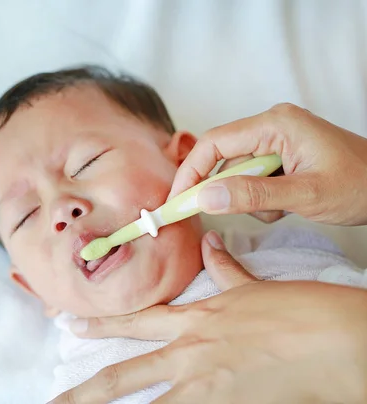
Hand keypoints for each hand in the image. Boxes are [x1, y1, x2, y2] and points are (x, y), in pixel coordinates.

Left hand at [49, 231, 366, 403]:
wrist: (337, 337)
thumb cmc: (302, 310)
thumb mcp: (255, 287)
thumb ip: (226, 269)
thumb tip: (211, 244)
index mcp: (196, 320)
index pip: (136, 321)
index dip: (101, 325)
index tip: (72, 327)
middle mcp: (189, 351)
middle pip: (124, 373)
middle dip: (86, 390)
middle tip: (56, 399)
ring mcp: (202, 382)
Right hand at [169, 103, 366, 225]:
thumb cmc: (361, 185)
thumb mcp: (306, 195)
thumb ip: (253, 195)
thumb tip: (204, 198)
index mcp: (276, 124)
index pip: (214, 143)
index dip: (189, 172)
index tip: (177, 200)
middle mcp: (272, 125)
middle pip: (222, 158)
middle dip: (224, 189)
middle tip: (222, 213)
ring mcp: (276, 139)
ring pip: (237, 172)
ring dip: (249, 197)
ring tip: (282, 208)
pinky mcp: (281, 153)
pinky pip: (252, 176)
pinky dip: (260, 197)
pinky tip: (286, 204)